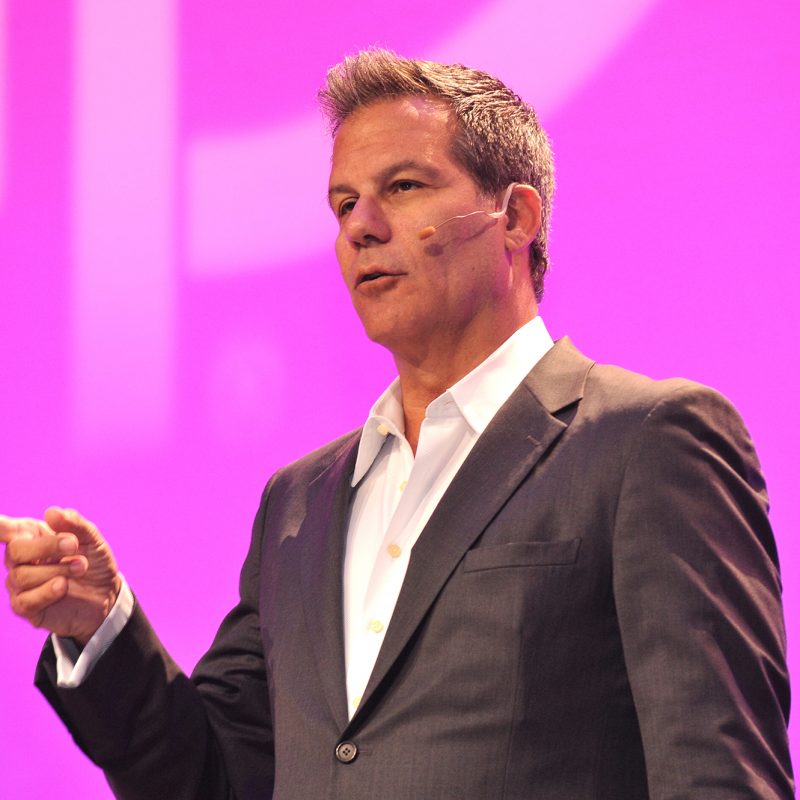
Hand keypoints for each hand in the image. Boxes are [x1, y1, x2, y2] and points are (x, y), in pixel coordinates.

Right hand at [1, 507, 120, 645]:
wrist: (106, 594)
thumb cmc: (94, 561)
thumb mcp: (92, 540)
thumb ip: (75, 524)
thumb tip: (51, 511)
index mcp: (31, 535)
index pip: (4, 528)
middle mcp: (20, 559)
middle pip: (15, 550)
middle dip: (47, 546)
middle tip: (74, 545)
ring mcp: (19, 584)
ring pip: (22, 576)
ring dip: (58, 570)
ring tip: (81, 568)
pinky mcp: (24, 606)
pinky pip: (25, 601)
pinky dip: (48, 591)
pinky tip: (64, 586)